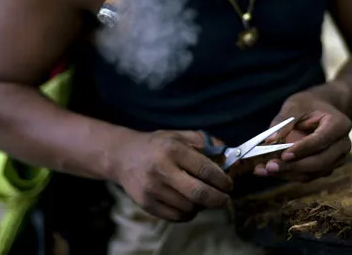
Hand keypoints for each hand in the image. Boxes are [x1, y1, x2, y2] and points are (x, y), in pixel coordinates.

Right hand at [112, 130, 233, 221]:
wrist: (123, 156)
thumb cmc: (157, 145)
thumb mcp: (179, 135)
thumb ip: (204, 142)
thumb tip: (229, 154)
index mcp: (172, 149)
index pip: (205, 169)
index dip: (222, 180)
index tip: (229, 184)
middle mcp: (161, 169)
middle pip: (198, 193)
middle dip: (218, 199)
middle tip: (225, 199)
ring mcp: (152, 188)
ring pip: (188, 207)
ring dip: (202, 206)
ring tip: (202, 198)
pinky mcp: (146, 203)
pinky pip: (175, 216)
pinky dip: (188, 213)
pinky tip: (188, 203)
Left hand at [254, 91, 351, 181]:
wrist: (322, 109)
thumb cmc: (308, 104)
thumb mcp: (295, 105)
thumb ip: (283, 122)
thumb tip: (269, 141)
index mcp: (339, 125)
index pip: (321, 141)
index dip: (303, 149)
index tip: (283, 154)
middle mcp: (342, 145)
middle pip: (319, 162)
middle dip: (293, 166)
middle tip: (269, 166)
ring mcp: (336, 159)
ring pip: (313, 173)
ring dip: (287, 173)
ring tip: (263, 170)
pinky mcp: (326, 167)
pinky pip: (308, 175)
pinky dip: (288, 174)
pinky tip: (270, 170)